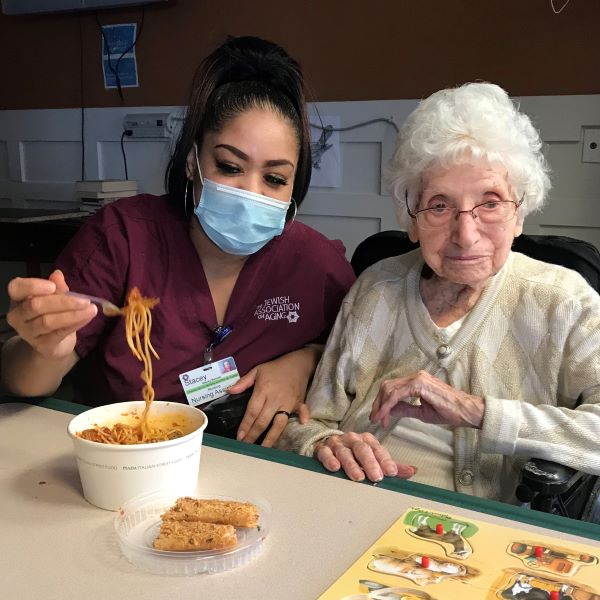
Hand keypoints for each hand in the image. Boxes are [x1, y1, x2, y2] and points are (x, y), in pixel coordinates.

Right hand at [6, 270, 96, 358]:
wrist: (52, 344)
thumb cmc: (52, 314)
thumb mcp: (55, 298)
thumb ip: (56, 287)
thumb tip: (57, 274)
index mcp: (18, 298)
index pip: (16, 288)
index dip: (32, 286)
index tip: (52, 286)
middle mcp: (18, 316)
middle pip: (35, 305)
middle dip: (63, 302)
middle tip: (85, 300)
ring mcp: (28, 332)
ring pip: (48, 321)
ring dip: (73, 314)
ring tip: (92, 309)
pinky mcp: (41, 345)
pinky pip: (59, 333)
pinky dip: (75, 324)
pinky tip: (88, 317)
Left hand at [228, 346, 317, 446]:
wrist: (297, 363)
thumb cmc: (275, 368)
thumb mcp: (257, 370)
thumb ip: (243, 382)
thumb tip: (229, 390)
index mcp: (263, 390)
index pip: (252, 411)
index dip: (245, 425)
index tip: (239, 437)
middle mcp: (275, 399)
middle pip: (263, 421)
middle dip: (254, 435)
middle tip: (246, 446)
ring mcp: (288, 402)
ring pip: (280, 424)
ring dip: (271, 438)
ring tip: (263, 449)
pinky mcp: (299, 403)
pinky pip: (301, 411)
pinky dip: (302, 417)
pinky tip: (301, 425)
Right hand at [315, 432, 415, 482]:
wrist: (325, 445)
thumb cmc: (352, 453)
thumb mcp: (372, 457)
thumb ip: (390, 464)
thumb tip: (412, 471)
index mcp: (366, 440)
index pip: (377, 449)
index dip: (385, 460)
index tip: (392, 473)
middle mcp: (352, 440)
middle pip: (362, 449)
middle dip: (370, 463)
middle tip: (377, 477)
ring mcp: (337, 444)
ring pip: (344, 452)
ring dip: (351, 464)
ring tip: (358, 477)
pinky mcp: (322, 449)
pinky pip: (325, 453)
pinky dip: (330, 459)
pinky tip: (334, 467)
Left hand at [370, 370, 484, 428]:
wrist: (466, 411)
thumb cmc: (449, 411)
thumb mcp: (422, 411)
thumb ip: (405, 409)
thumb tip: (390, 410)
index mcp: (416, 380)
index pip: (392, 388)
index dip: (382, 402)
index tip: (378, 417)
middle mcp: (415, 376)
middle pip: (387, 386)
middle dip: (378, 403)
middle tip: (375, 419)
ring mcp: (417, 378)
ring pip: (389, 389)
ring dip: (381, 405)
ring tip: (379, 420)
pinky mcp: (419, 385)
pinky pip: (397, 394)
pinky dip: (388, 405)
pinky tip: (385, 415)